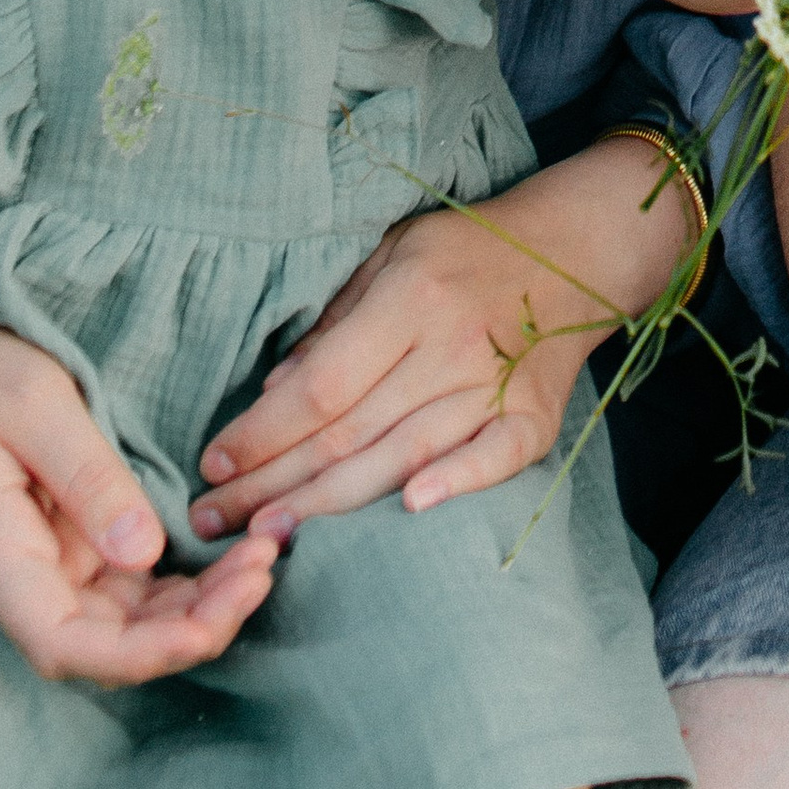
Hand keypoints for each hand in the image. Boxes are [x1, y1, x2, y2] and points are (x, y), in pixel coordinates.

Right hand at [0, 286, 278, 683]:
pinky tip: (229, 555)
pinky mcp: (58, 545)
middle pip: (104, 645)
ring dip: (192, 607)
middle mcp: (11, 577)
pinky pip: (121, 587)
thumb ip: (89, 477)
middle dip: (191, 626)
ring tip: (263, 557)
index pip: (63, 644)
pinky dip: (177, 583)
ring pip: (120, 623)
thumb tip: (147, 554)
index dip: (142, 654)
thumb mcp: (32, 400)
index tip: (214, 624)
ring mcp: (35, 566)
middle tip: (265, 565)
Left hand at [190, 137, 686, 536]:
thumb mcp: (392, 254)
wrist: (575, 251)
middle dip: (272, 482)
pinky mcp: (536, 417)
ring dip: (330, 504)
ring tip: (268, 536)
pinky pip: (494, 458)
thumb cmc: (466, 252)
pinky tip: (410, 510)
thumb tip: (275, 393)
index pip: (320, 384)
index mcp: (409, 297)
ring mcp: (497, 384)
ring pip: (402, 455)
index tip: (213, 462)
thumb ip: (335, 321)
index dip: (262, 430)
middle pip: (349, 431)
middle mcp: (450, 344)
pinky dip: (456, 483)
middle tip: (213, 520)